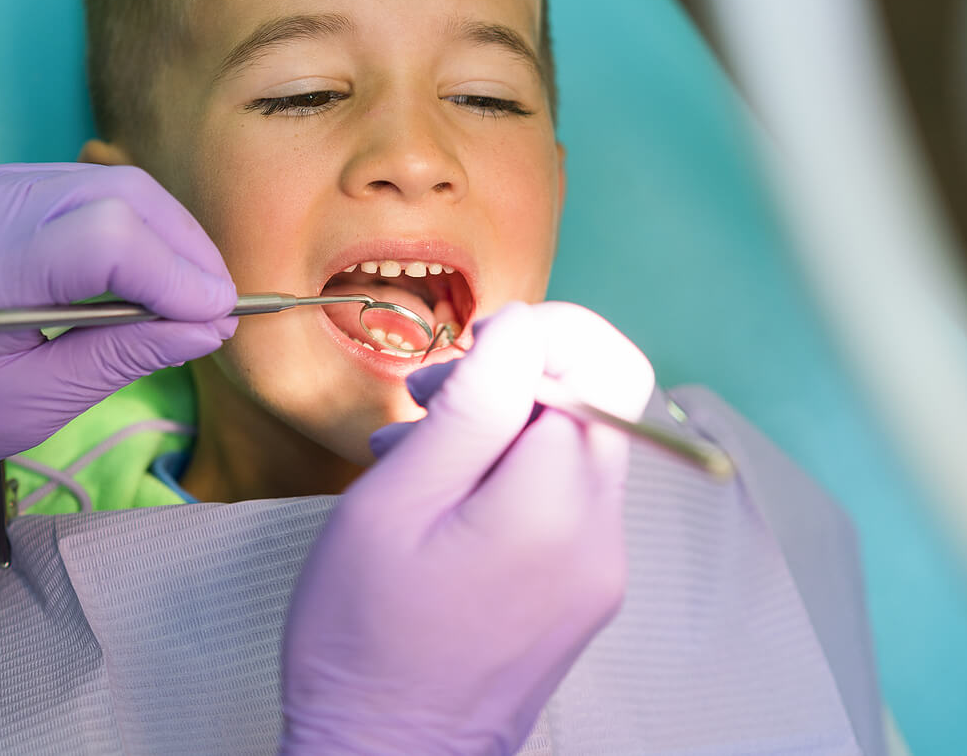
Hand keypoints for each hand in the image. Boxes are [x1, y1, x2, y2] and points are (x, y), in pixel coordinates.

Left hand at [0, 163, 235, 470]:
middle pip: (123, 196)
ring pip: (111, 184)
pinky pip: (83, 189)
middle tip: (218, 312)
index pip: (111, 239)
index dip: (180, 276)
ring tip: (191, 298)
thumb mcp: (21, 406)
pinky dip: (131, 227)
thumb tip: (207, 329)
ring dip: (166, 236)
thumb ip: (120, 356)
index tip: (220, 322)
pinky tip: (145, 276)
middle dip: (186, 251)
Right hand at [280, 302, 648, 755]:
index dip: (531, 338)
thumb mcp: (394, 502)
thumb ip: (471, 405)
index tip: (466, 351)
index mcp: (556, 506)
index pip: (594, 368)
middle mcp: (601, 537)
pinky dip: (512, 478)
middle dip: (515, 377)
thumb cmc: (365, 639)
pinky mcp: (584, 594)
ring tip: (415, 452)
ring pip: (576, 450)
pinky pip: (565, 502)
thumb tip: (522, 327)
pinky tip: (442, 499)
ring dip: (505, 428)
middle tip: (427, 399)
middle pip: (597, 404)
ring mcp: (600, 570)